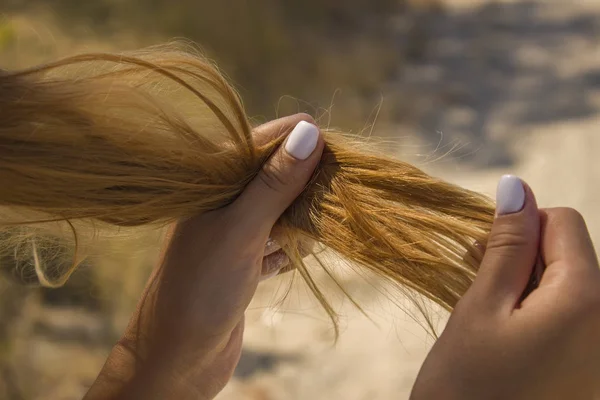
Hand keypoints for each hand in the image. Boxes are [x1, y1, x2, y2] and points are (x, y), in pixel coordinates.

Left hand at [84, 113, 323, 399]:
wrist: (177, 358)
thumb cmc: (201, 287)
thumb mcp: (241, 229)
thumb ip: (274, 182)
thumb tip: (309, 131)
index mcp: (210, 183)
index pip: (261, 143)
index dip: (299, 142)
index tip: (337, 149)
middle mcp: (220, 202)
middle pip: (275, 177)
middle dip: (305, 184)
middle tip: (335, 193)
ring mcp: (232, 233)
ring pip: (279, 211)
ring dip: (300, 220)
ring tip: (316, 231)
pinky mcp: (242, 262)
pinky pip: (276, 243)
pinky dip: (289, 249)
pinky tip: (292, 259)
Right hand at [411, 175, 599, 399]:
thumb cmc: (468, 385)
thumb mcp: (480, 308)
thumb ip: (506, 245)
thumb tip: (516, 186)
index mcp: (587, 299)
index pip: (563, 222)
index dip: (519, 227)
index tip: (482, 254)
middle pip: (569, 255)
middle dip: (521, 258)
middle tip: (475, 283)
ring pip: (567, 286)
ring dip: (524, 287)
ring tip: (486, 315)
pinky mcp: (588, 369)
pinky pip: (570, 319)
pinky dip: (536, 315)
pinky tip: (505, 336)